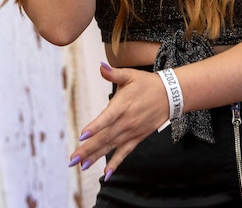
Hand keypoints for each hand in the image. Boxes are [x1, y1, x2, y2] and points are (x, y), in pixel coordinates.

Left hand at [68, 63, 168, 180]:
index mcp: (122, 106)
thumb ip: (114, 73)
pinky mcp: (137, 138)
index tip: (82, 136)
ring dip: (96, 157)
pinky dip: (115, 163)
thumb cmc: (146, 83)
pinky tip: (106, 174)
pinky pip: (125, 153)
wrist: (169, 95)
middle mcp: (126, 122)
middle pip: (104, 137)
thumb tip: (101, 66)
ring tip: (82, 166)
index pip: (106, 119)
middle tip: (72, 160)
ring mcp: (132, 132)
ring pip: (111, 147)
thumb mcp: (130, 75)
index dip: (94, 127)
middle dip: (87, 149)